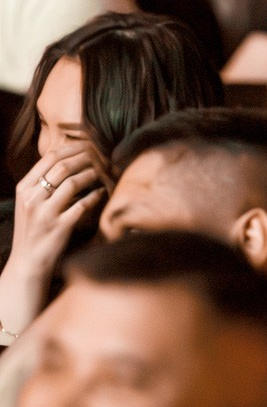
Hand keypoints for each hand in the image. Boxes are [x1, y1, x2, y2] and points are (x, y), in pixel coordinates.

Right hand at [8, 150, 104, 294]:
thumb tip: (66, 160)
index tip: (88, 144)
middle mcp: (32, 198)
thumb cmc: (32, 230)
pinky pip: (82, 205)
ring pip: (72, 183)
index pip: (49, 157)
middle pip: (62, 166)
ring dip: (91, 175)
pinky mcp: (59, 227)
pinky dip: (95, 196)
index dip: (72, 148)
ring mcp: (45, 213)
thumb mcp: (29, 204)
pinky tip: (102, 192)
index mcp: (24, 188)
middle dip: (86, 158)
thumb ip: (41, 184)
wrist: (27, 262)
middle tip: (101, 156)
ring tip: (103, 172)